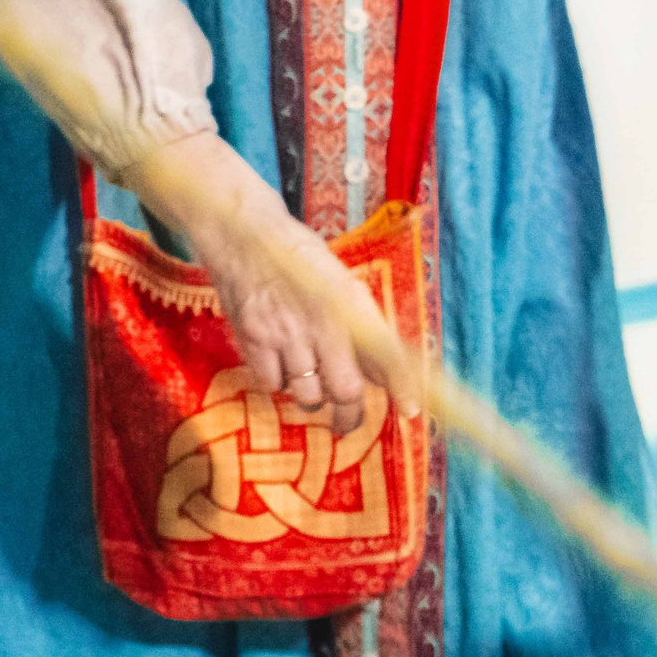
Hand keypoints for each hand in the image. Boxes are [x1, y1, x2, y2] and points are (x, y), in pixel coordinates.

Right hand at [120, 134, 410, 434]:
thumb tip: (382, 370)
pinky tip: (282, 368)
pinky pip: (271, 383)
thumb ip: (362, 325)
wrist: (245, 234)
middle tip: (348, 422)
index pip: (386, 354)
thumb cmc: (299, 258)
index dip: (402, 386)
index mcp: (352, 302)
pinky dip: (279, 384)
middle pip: (345, 390)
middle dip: (349, 415)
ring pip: (307, 394)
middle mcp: (323, 320)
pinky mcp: (252, 339)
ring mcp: (285, 332)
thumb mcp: (341, 283)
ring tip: (314, 389)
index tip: (411, 409)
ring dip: (314, 399)